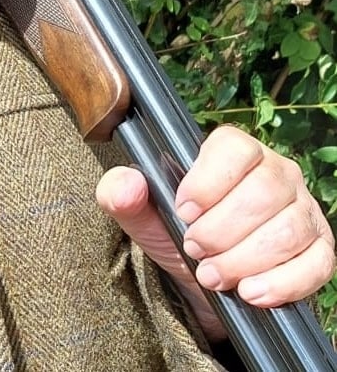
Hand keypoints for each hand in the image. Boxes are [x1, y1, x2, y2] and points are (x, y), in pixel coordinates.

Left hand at [96, 125, 335, 339]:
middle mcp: (277, 173)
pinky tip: (251, 293)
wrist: (202, 279)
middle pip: (263, 192)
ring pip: (287, 230)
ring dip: (244, 260)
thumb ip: (123, 194)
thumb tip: (127, 184)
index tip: (184, 212)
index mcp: (234, 151)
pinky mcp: (321, 249)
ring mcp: (304, 210)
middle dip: (222, 231)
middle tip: (194, 251)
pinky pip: (316, 265)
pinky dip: (281, 283)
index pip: (234, 147)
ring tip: (213, 276)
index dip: (208, 181)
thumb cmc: (176, 233)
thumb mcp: (143, 214)